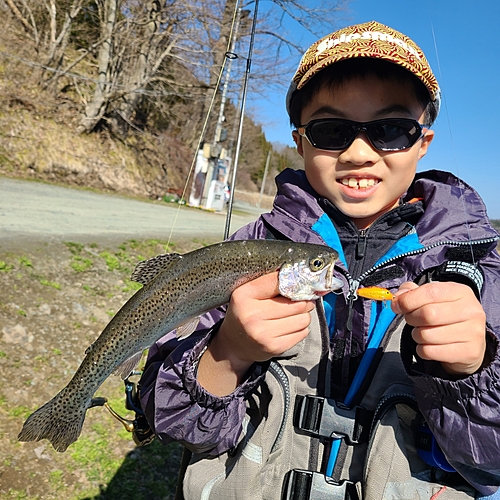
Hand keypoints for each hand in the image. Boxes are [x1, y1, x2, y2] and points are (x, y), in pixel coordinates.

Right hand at [198, 272, 315, 394]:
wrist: (234, 345)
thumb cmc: (245, 313)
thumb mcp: (248, 293)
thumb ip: (270, 283)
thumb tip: (301, 277)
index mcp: (244, 295)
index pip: (279, 281)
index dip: (294, 280)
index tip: (299, 282)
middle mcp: (252, 315)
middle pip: (297, 303)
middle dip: (303, 300)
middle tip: (299, 299)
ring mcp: (263, 333)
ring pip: (304, 318)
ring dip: (302, 315)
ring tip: (292, 314)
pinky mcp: (275, 347)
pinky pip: (303, 332)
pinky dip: (300, 328)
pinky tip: (288, 327)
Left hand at [391, 281, 486, 375]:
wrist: (469, 342)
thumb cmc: (445, 316)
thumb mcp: (432, 298)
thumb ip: (411, 292)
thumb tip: (398, 298)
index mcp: (461, 292)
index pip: (430, 292)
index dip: (408, 300)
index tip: (397, 306)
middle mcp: (471, 311)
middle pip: (428, 314)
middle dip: (411, 318)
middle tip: (412, 321)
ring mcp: (473, 332)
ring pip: (427, 335)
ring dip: (416, 335)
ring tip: (423, 333)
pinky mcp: (469, 352)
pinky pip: (430, 351)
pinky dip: (422, 350)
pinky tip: (429, 345)